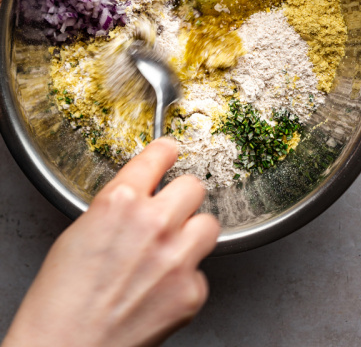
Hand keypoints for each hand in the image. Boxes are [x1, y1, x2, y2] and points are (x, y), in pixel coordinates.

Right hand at [2, 139, 219, 346]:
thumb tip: (142, 199)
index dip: (166, 152)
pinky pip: (201, 272)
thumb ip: (119, 209)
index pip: (159, 155)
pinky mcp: (192, 290)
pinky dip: (185, 281)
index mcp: (121, 202)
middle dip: (182, 200)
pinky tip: (160, 292)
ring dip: (192, 235)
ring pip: (209, 225)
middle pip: (194, 187)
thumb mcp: (80, 233)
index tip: (171, 151)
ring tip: (169, 254)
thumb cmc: (61, 300)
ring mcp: (179, 257)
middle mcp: (155, 223)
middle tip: (170, 215)